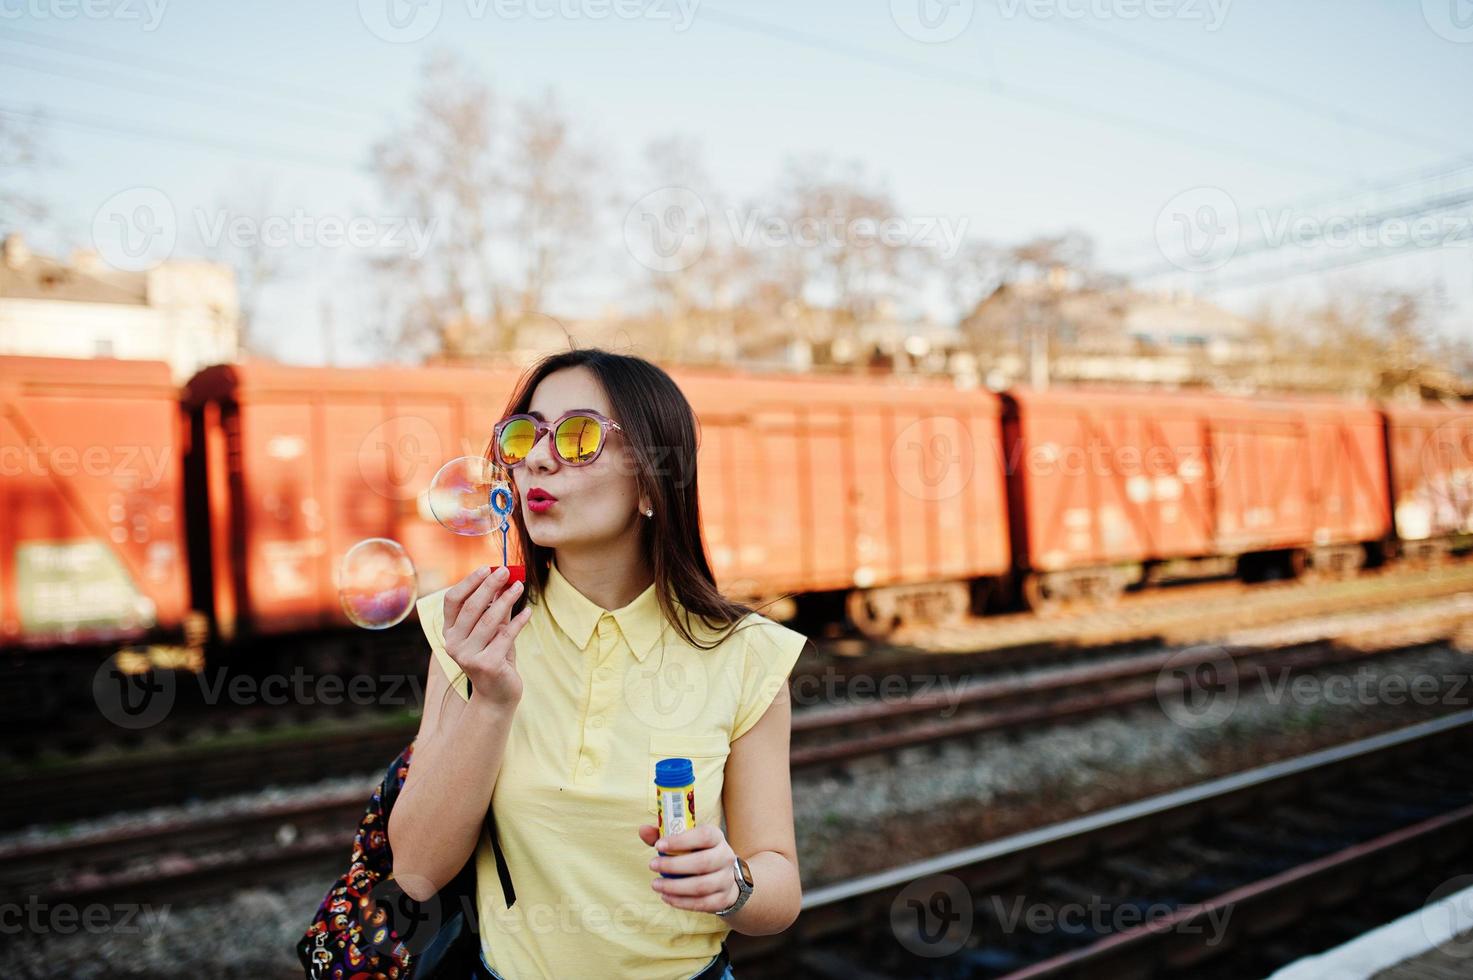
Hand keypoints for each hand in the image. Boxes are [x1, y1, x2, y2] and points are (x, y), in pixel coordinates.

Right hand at [442, 566, 530, 706]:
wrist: (497, 695)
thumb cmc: (494, 657)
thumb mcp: (491, 631)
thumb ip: (494, 609)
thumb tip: (504, 579)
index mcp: (449, 633)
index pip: (452, 600)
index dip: (469, 582)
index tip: (487, 568)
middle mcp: (453, 644)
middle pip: (471, 607)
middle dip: (490, 586)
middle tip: (507, 571)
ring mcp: (468, 656)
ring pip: (489, 620)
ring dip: (506, 600)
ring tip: (520, 586)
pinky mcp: (487, 665)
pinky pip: (506, 635)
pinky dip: (519, 621)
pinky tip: (528, 611)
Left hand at [636, 823, 740, 913]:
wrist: (723, 877)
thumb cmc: (697, 853)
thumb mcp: (684, 840)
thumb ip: (663, 834)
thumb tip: (643, 830)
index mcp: (716, 837)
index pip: (704, 836)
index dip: (681, 841)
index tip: (658, 845)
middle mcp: (725, 856)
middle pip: (703, 862)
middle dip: (674, 866)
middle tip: (652, 865)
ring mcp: (726, 879)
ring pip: (702, 886)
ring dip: (675, 887)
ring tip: (656, 884)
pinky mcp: (722, 899)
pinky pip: (702, 903)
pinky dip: (682, 902)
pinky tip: (666, 897)